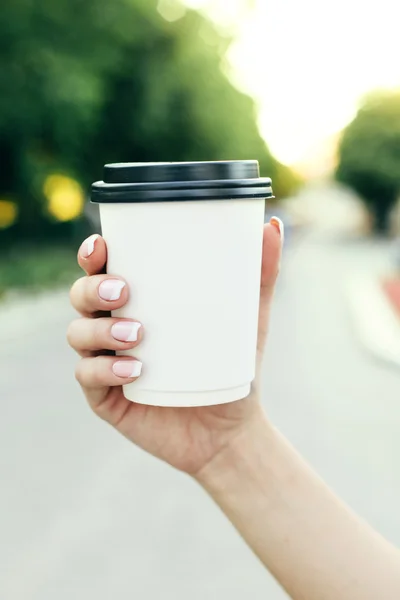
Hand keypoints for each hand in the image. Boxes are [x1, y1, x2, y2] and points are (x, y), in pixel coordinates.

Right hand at [67, 219, 282, 474]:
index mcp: (139, 303)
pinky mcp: (106, 398)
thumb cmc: (231, 367)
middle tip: (124, 291)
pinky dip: (105, 371)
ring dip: (99, 329)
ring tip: (137, 334)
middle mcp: (114, 328)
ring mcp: (106, 363)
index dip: (93, 254)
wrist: (229, 430)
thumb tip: (272, 225)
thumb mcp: (249, 319)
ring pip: (78, 334)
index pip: (103, 269)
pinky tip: (135, 370)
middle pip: (81, 297)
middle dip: (92, 288)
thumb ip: (260, 274)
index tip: (103, 245)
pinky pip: (89, 378)